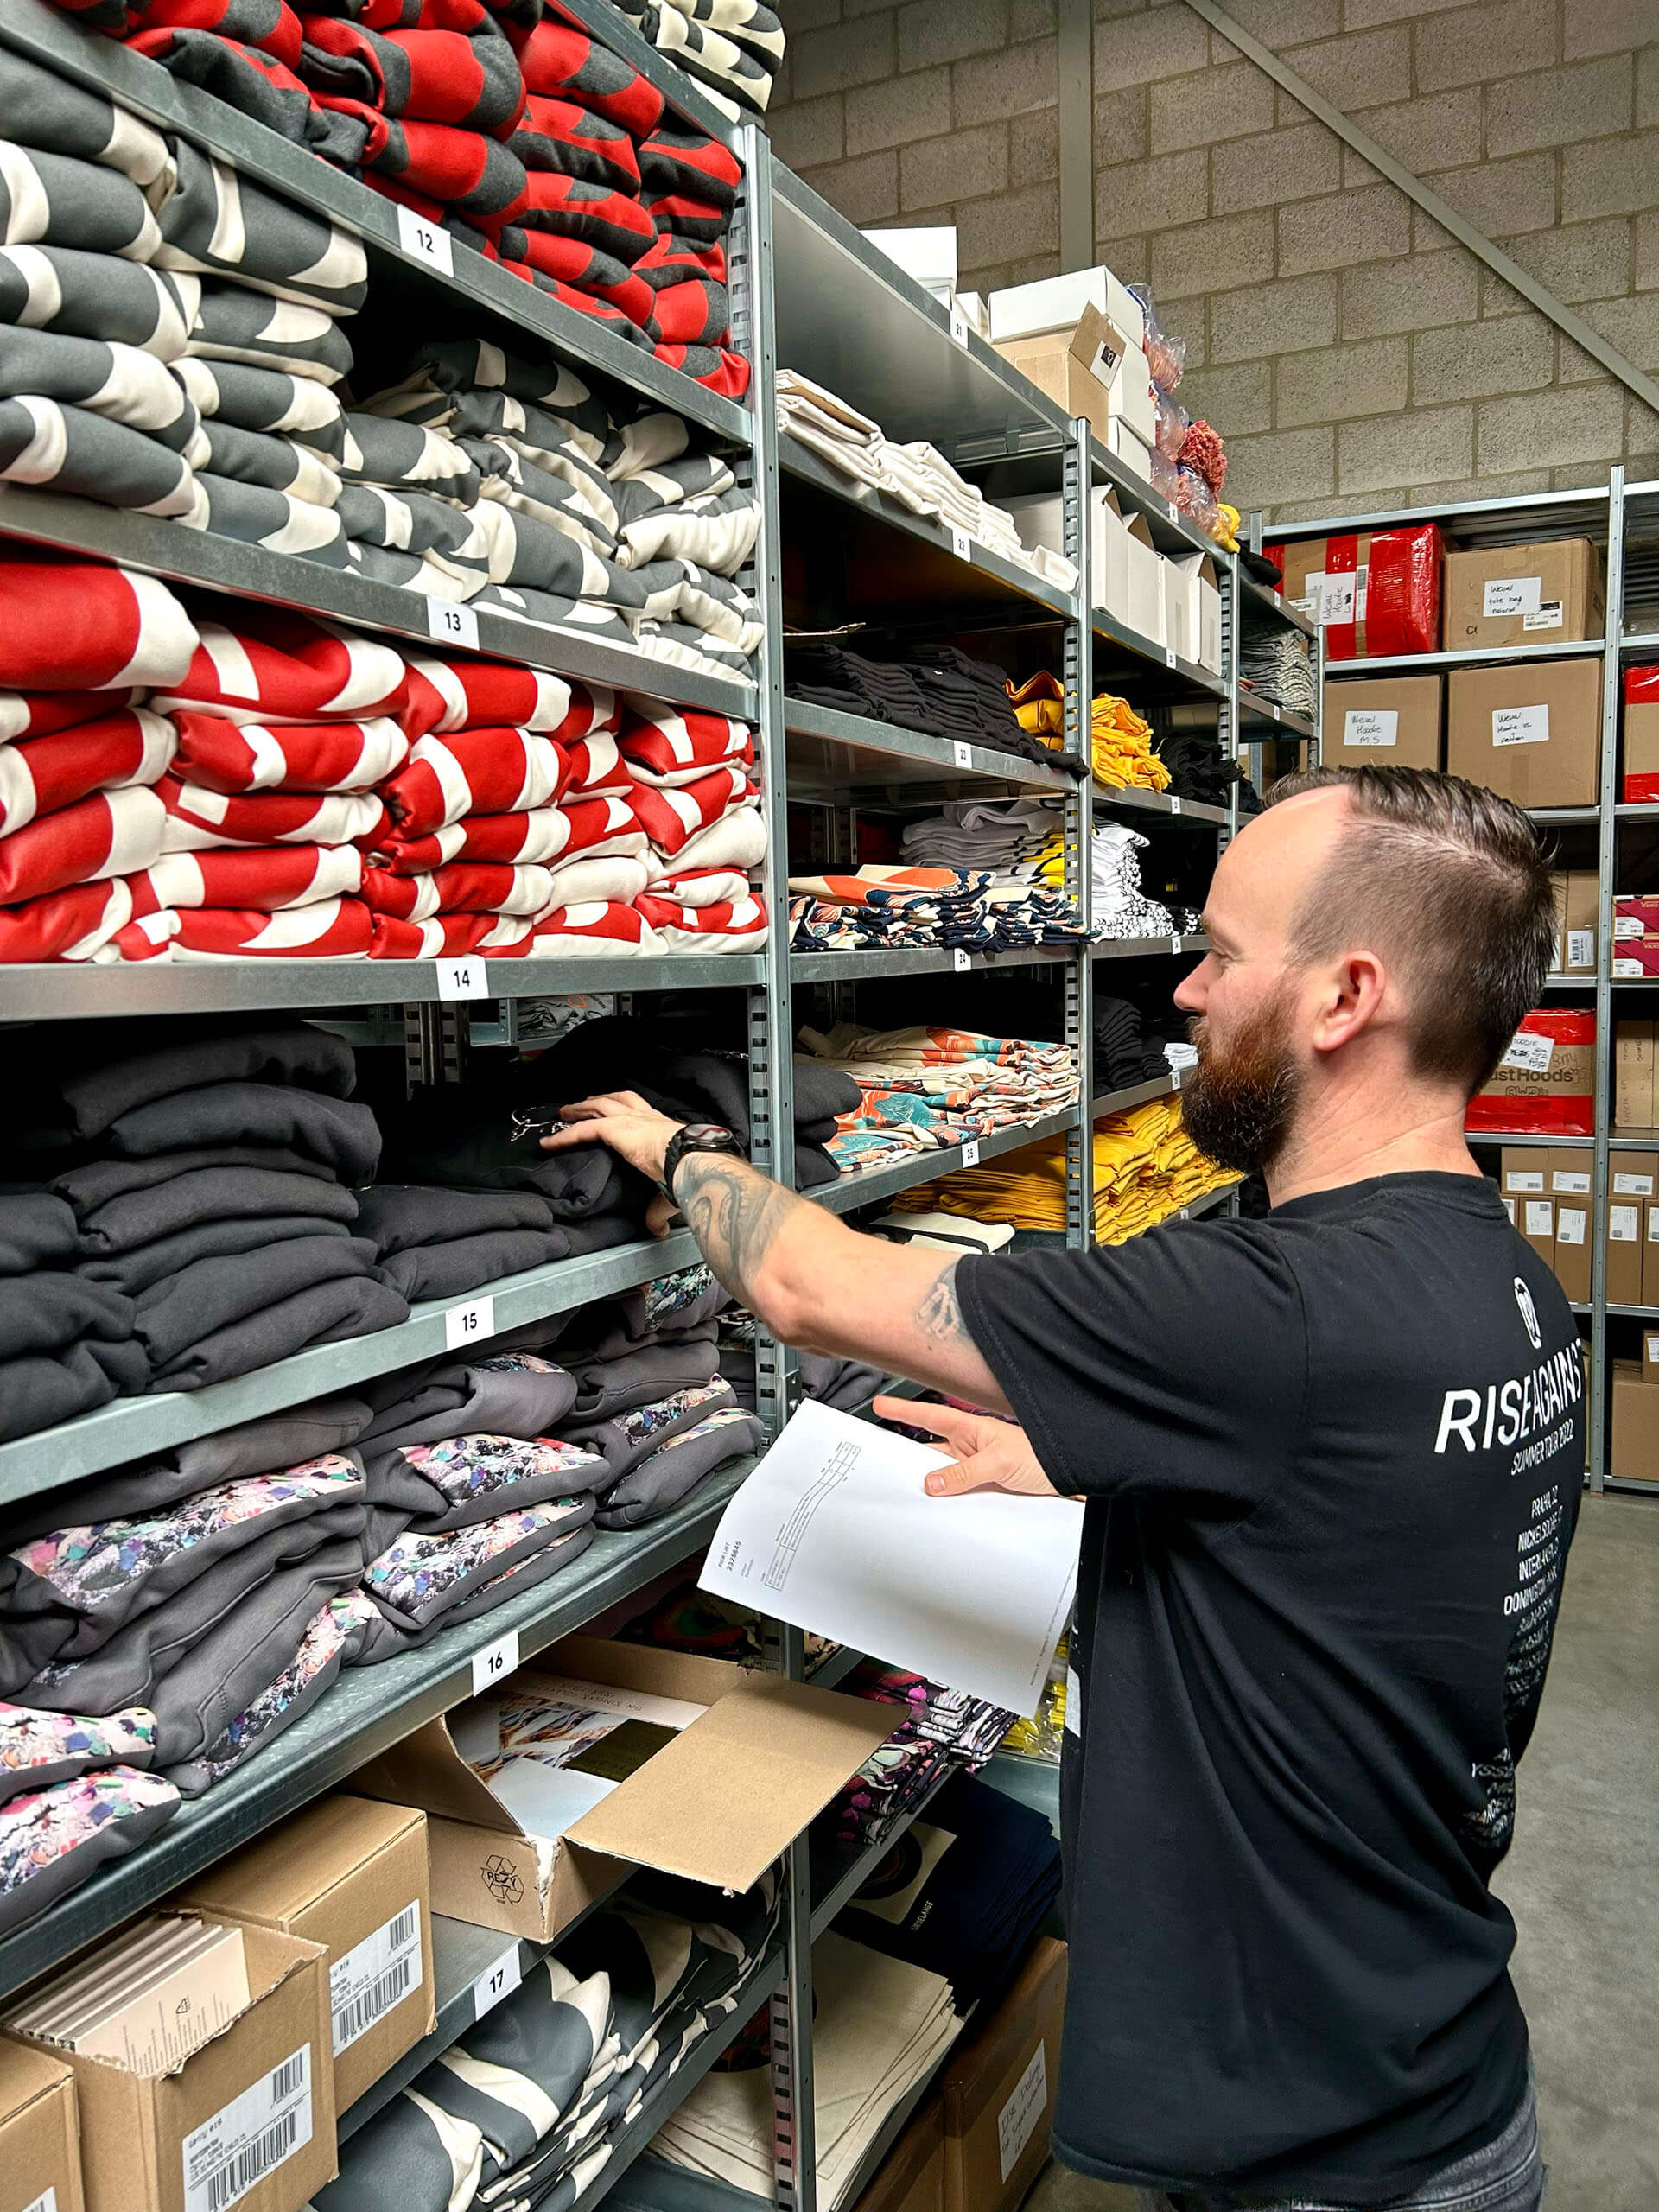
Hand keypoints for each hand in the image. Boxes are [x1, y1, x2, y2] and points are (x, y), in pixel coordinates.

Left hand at [541, 1092, 684, 1239]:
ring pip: (597, 1107)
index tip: (613, 1118)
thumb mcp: (674, 1187)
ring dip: (578, 1109)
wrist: (692, 1160)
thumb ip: (657, 1209)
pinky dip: (565, 1136)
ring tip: (563, 1113)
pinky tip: (550, 1142)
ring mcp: (629, 1120)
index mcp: (661, 1128)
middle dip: (597, 1102)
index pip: (639, 1113)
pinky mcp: (615, 1129)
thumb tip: (657, 1228)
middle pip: (616, 1101)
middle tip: (582, 1105)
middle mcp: (645, 1118)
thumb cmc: (692, 1170)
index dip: (623, 1113)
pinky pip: (583, 1130)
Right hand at [872, 1396, 1060, 1498]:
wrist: (1073, 1477)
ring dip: (927, 1485)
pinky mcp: (983, 1488)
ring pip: (941, 1476)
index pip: (930, 1418)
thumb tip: (931, 1483)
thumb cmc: (1043, 1456)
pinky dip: (945, 1501)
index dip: (904, 1411)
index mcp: (971, 1430)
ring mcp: (975, 1469)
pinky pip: (956, 1494)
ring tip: (905, 1493)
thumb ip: (963, 1474)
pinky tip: (935, 1511)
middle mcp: (970, 1448)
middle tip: (880, 1465)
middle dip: (906, 1457)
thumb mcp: (999, 1462)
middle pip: (929, 1451)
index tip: (880, 1406)